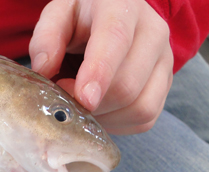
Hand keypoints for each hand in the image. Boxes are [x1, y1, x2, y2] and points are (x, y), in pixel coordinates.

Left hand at [29, 0, 173, 133]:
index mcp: (122, 6)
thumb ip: (46, 38)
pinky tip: (100, 109)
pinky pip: (144, 118)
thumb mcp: (57, 16)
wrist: (111, 19)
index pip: (116, 39)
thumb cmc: (81, 19)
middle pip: (128, 85)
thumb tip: (44, 69)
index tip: (83, 99)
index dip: (99, 73)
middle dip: (91, 103)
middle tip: (66, 97)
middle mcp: (153, 32)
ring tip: (82, 103)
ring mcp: (164, 61)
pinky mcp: (164, 86)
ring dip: (104, 116)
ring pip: (140, 107)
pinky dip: (117, 123)